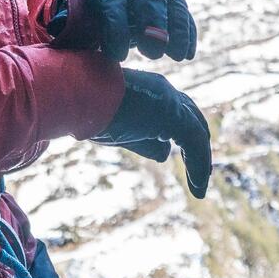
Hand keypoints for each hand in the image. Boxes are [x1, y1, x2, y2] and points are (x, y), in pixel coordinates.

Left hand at [50, 0, 196, 61]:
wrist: (94, 16)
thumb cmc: (80, 29)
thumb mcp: (70, 31)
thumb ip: (66, 31)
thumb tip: (57, 32)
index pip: (111, 2)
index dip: (116, 27)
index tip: (118, 57)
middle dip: (153, 23)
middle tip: (154, 53)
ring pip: (168, 1)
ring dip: (176, 28)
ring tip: (177, 56)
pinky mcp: (165, 1)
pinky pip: (180, 10)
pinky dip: (187, 30)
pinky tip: (187, 54)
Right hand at [91, 69, 212, 196]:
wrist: (77, 95)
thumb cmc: (89, 109)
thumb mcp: (120, 128)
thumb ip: (144, 139)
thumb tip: (165, 152)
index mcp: (150, 90)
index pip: (177, 110)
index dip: (184, 132)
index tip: (183, 154)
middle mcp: (164, 91)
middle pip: (192, 118)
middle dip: (198, 144)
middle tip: (201, 170)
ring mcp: (169, 100)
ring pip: (196, 132)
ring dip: (200, 161)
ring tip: (200, 187)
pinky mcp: (171, 114)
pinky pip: (194, 143)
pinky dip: (198, 166)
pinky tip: (197, 187)